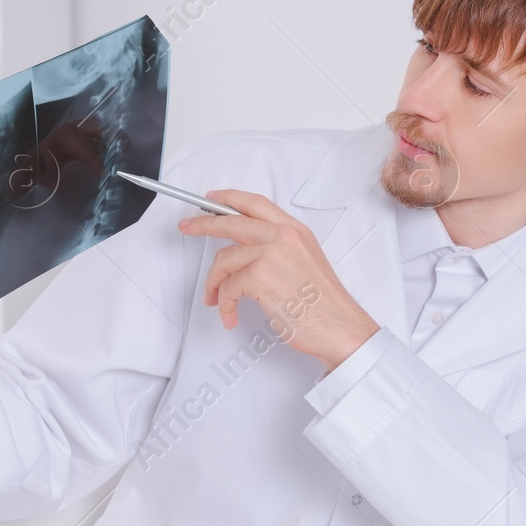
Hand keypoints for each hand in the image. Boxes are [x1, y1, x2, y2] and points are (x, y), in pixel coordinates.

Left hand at [178, 190, 380, 370]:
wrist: (339, 327)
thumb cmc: (323, 304)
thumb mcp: (305, 261)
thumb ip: (279, 248)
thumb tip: (245, 248)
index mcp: (295, 230)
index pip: (255, 203)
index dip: (228, 198)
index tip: (210, 199)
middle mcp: (283, 236)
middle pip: (230, 220)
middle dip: (203, 225)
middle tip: (186, 228)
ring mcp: (271, 253)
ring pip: (223, 259)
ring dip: (214, 283)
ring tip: (217, 300)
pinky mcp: (260, 276)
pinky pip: (227, 287)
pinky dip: (224, 305)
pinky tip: (230, 316)